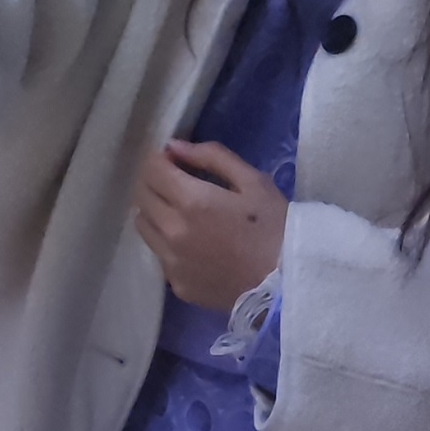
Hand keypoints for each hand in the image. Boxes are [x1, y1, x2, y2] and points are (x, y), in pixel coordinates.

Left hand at [134, 140, 286, 313]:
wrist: (288, 283)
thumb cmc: (276, 228)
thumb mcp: (253, 181)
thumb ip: (212, 157)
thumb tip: (174, 146)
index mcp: (191, 201)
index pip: (152, 169)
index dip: (161, 159)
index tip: (177, 161)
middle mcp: (171, 231)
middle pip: (141, 196)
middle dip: (155, 181)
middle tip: (177, 182)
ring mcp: (170, 261)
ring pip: (143, 225)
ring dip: (155, 211)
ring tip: (182, 212)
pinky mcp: (176, 284)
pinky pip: (159, 253)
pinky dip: (167, 241)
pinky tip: (195, 243)